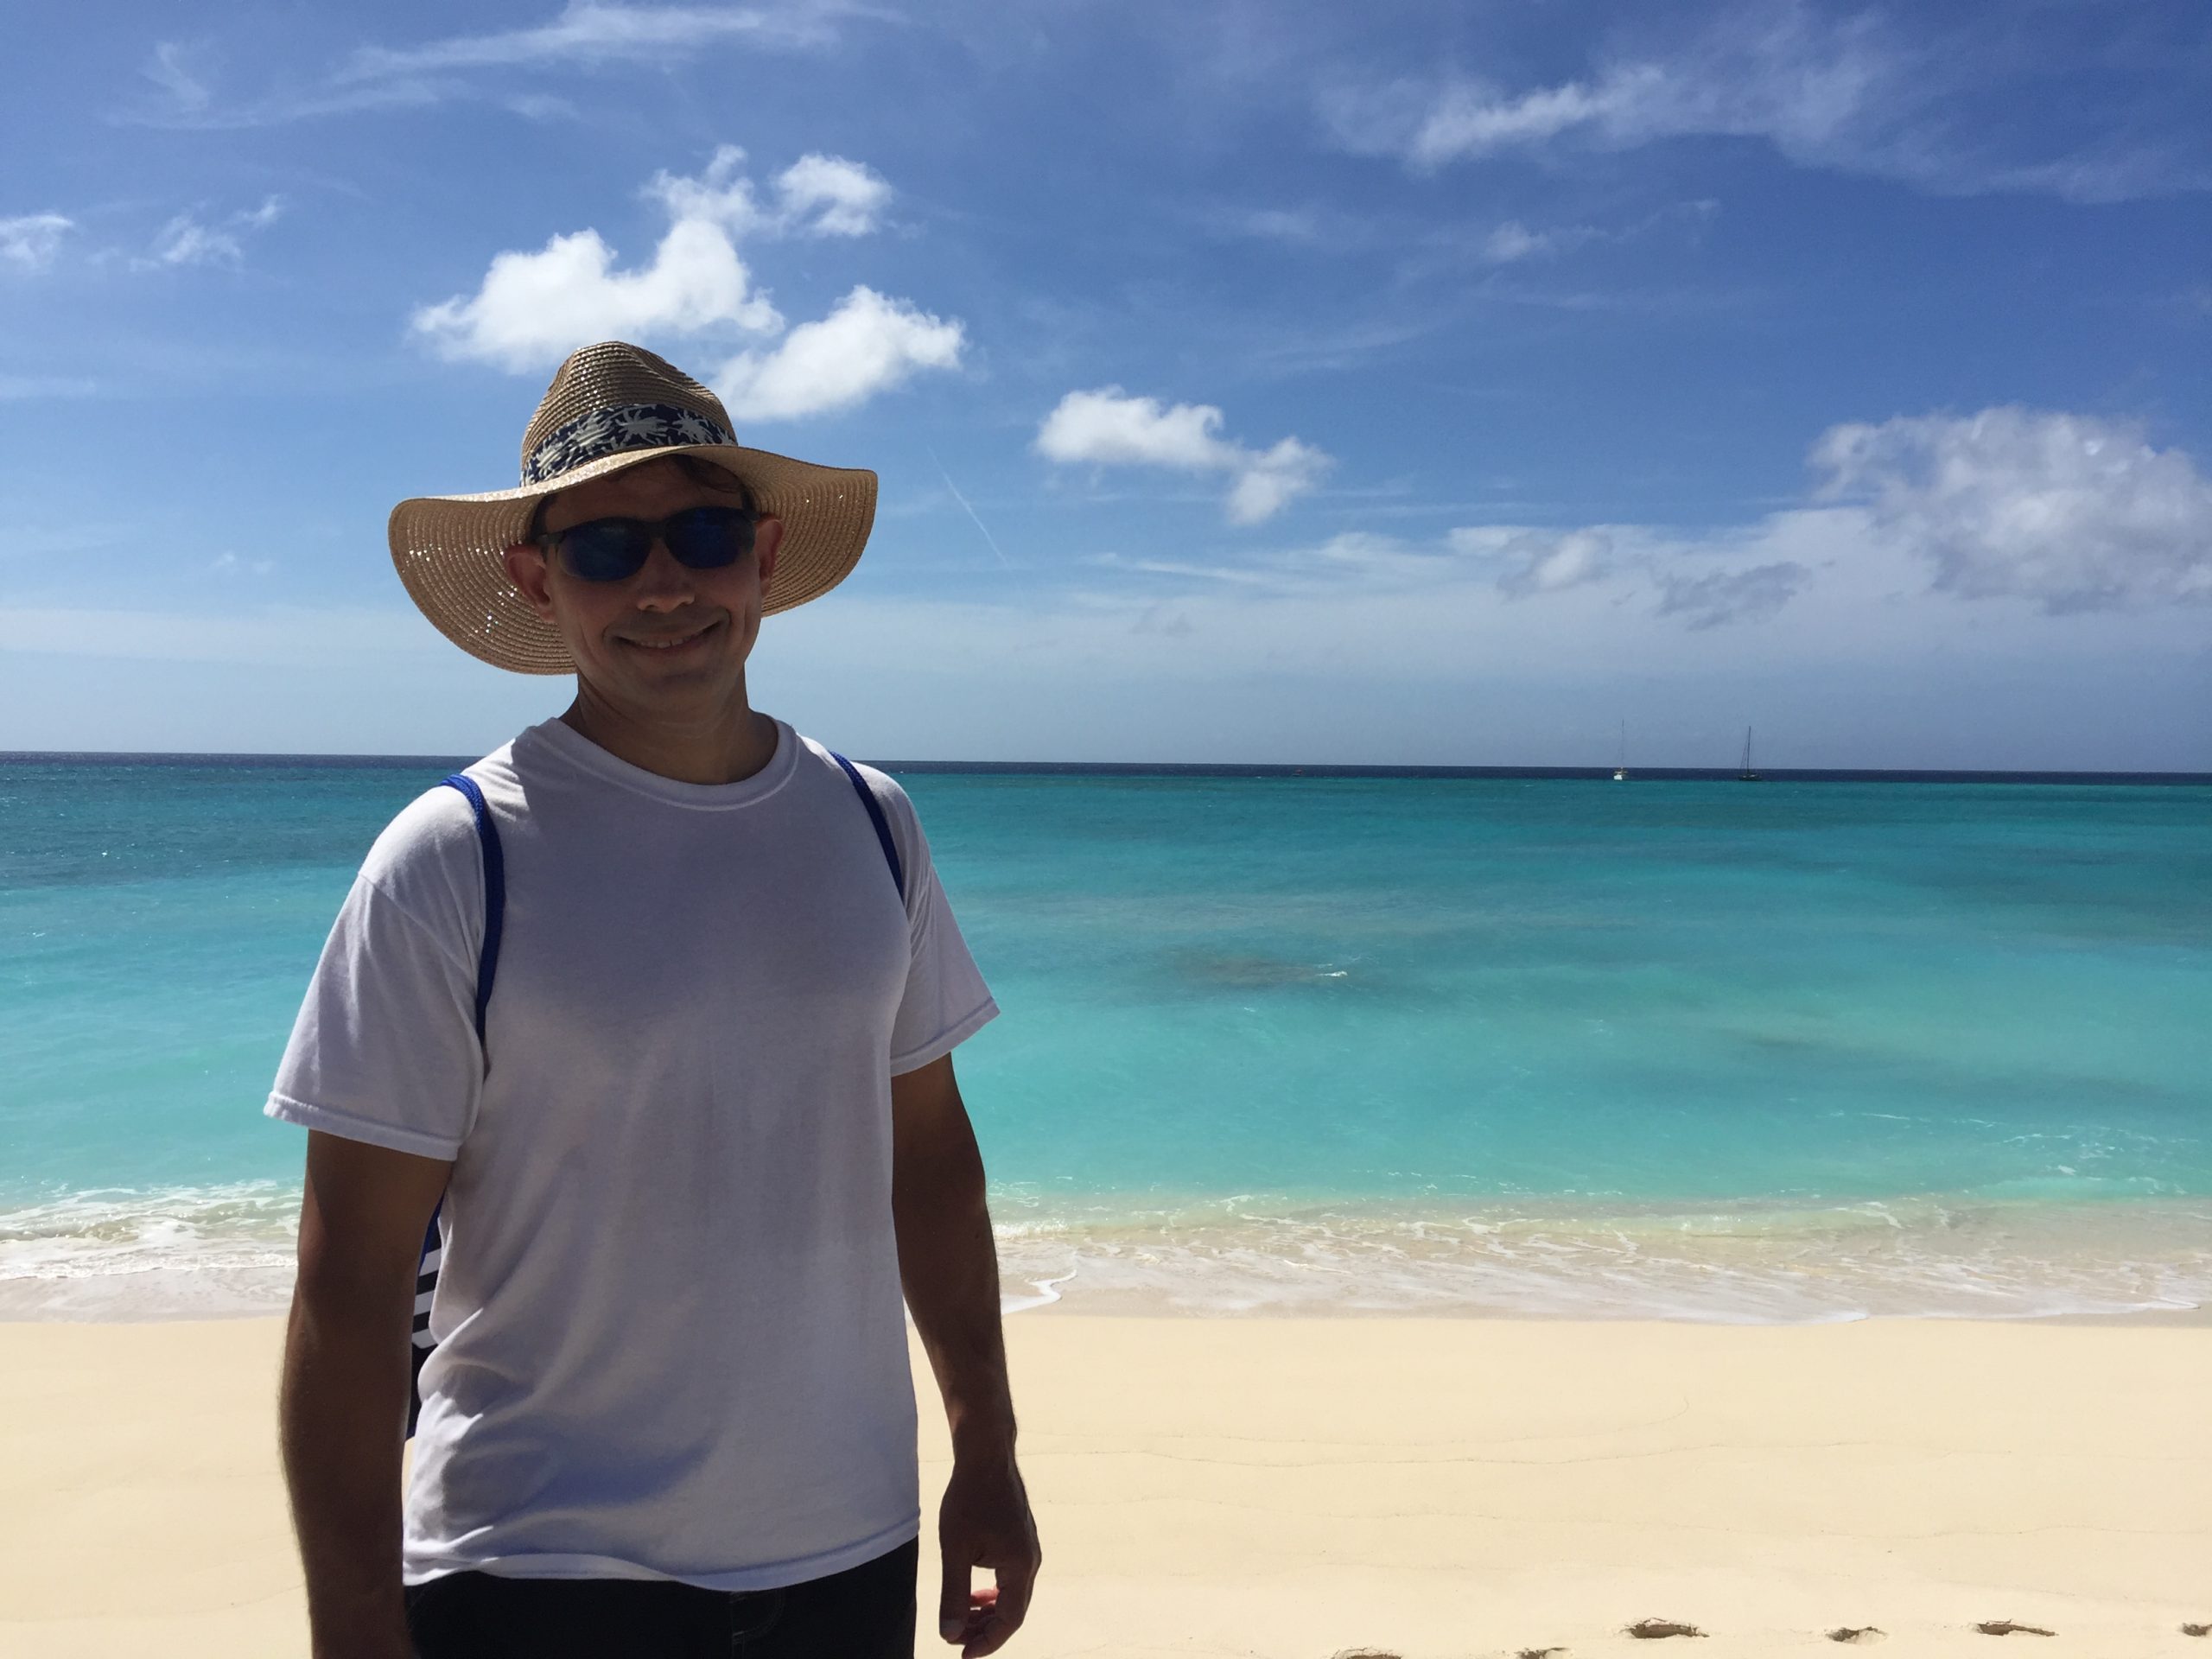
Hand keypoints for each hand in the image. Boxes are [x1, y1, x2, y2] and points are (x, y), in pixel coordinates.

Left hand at [935, 1450, 1039, 1655]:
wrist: (986, 1455)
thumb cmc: (969, 1497)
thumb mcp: (955, 1549)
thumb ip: (953, 1593)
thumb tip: (950, 1633)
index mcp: (1020, 1566)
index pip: (1010, 1620)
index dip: (987, 1642)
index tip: (962, 1654)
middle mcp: (1031, 1560)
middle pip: (1013, 1611)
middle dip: (985, 1630)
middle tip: (956, 1639)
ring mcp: (1028, 1549)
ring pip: (1012, 1595)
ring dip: (988, 1612)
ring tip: (962, 1619)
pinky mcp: (1021, 1539)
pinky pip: (1011, 1578)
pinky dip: (992, 1593)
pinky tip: (972, 1592)